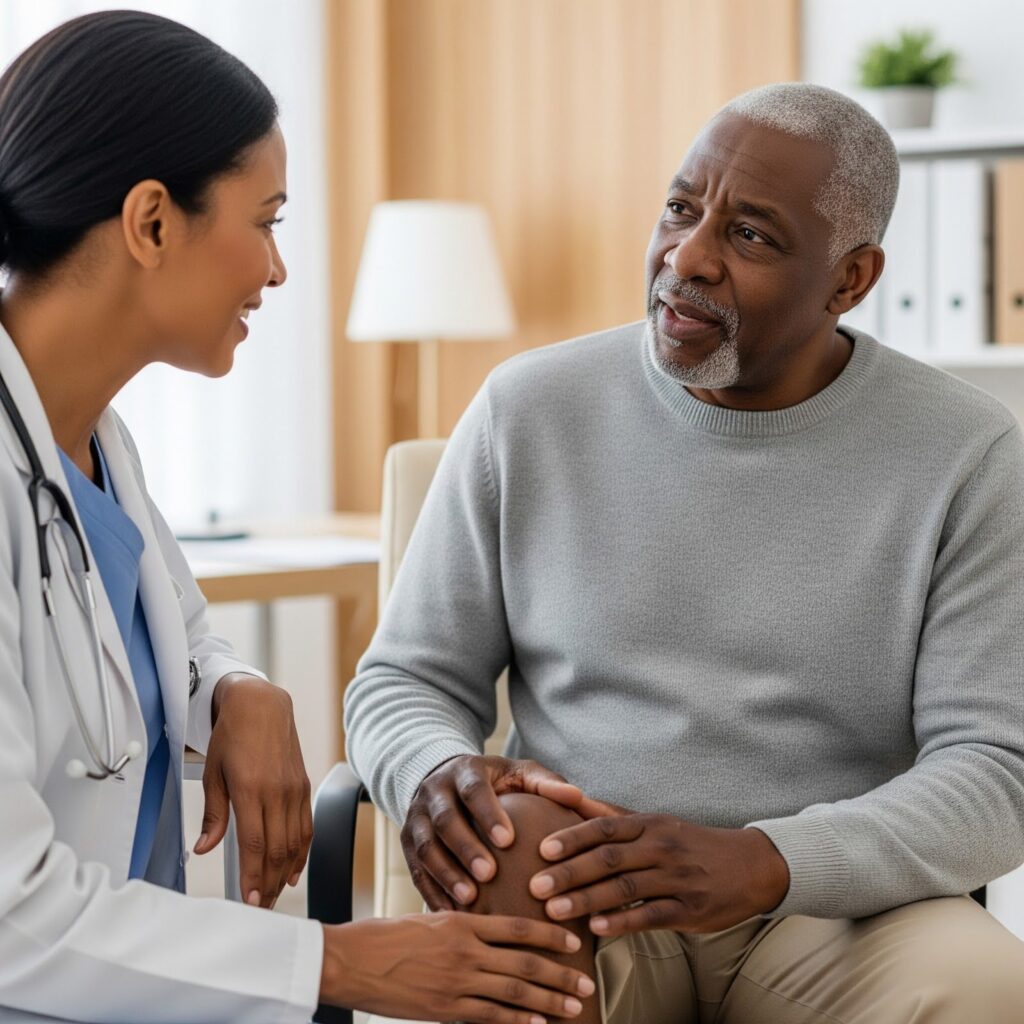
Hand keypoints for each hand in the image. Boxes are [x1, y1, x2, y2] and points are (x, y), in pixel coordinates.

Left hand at [195, 673, 311, 907]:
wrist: (262, 706)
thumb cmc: (233, 736)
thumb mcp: (213, 774)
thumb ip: (213, 814)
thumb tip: (203, 848)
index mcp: (250, 789)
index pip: (254, 844)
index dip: (252, 877)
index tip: (249, 901)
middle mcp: (277, 792)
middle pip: (277, 850)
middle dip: (269, 884)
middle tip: (261, 907)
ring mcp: (295, 790)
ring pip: (295, 843)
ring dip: (286, 873)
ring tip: (275, 895)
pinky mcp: (304, 787)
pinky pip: (306, 827)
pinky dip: (302, 852)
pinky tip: (293, 869)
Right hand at [321, 912, 594, 1022]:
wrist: (349, 961)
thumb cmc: (383, 935)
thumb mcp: (427, 918)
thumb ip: (459, 925)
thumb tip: (486, 931)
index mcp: (461, 921)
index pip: (517, 927)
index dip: (550, 934)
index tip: (574, 940)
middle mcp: (465, 950)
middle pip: (524, 962)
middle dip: (560, 973)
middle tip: (587, 981)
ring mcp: (456, 981)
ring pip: (514, 990)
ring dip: (548, 1000)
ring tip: (573, 1005)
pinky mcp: (444, 1008)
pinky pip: (490, 1016)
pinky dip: (518, 1020)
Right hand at [402, 754, 584, 909]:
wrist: (445, 780)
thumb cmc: (495, 783)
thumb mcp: (518, 774)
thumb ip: (546, 783)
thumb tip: (578, 797)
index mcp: (464, 770)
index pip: (473, 789)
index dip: (488, 814)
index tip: (508, 840)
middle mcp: (435, 791)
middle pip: (445, 819)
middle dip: (465, 847)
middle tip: (489, 874)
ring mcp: (416, 817)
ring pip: (426, 846)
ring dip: (446, 873)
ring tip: (470, 900)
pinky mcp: (407, 843)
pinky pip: (415, 870)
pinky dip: (432, 892)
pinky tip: (452, 914)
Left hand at [529, 812, 789, 935]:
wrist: (750, 866)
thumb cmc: (691, 844)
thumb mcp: (657, 824)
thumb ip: (614, 818)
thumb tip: (574, 801)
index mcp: (650, 825)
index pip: (604, 828)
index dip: (572, 838)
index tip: (541, 850)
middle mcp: (661, 848)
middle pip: (608, 859)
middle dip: (569, 872)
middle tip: (535, 886)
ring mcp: (676, 879)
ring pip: (625, 889)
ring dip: (587, 900)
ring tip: (555, 911)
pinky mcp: (690, 909)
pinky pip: (651, 915)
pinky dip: (623, 922)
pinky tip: (597, 928)